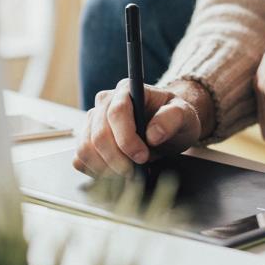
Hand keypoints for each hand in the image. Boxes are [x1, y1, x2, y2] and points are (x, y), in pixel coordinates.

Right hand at [72, 79, 208, 176]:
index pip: (116, 112)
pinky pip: (80, 159)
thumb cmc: (174, 118)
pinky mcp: (87, 139)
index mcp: (127, 90)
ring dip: (106, 168)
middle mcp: (105, 102)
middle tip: (137, 172)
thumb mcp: (184, 115)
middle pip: (98, 135)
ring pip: (85, 149)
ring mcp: (92, 120)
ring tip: (128, 174)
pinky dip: (96, 172)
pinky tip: (115, 174)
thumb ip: (172, 118)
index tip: (142, 157)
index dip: (126, 139)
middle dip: (117, 160)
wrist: (167, 127)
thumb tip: (153, 134)